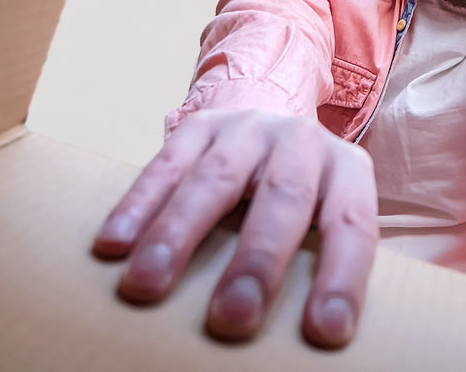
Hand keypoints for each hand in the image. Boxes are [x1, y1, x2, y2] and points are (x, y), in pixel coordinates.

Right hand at [92, 108, 377, 347]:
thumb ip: (318, 264)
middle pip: (285, 197)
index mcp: (347, 171)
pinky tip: (114, 245)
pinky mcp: (199, 126)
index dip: (342, 276)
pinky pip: (165, 165)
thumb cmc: (304, 202)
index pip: (351, 224)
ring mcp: (249, 129)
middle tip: (232, 316)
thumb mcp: (324, 223)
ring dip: (178, 235)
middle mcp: (302, 141)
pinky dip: (137, 206)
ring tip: (147, 286)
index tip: (325, 330)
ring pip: (216, 179)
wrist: (270, 133)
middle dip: (258, 260)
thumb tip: (304, 339)